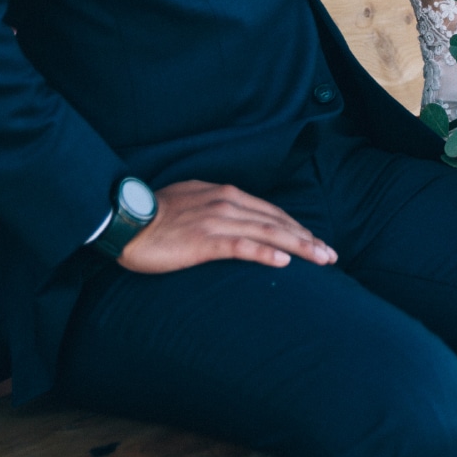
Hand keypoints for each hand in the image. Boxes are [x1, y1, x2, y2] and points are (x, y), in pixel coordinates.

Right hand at [117, 179, 336, 273]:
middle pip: (277, 221)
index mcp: (226, 194)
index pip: (271, 211)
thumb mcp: (193, 200)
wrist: (125, 220)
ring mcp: (218, 221)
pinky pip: (242, 247)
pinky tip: (284, 262)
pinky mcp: (205, 241)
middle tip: (330, 254)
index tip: (315, 240)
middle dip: (307, 238)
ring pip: (268, 233)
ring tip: (321, 259)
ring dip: (299, 246)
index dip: (296, 226)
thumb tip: (234, 217)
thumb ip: (216, 206)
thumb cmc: (155, 215)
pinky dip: (266, 253)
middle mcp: (227, 203)